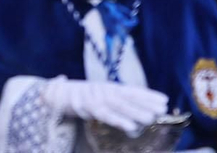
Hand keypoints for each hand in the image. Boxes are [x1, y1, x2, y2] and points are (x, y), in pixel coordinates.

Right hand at [42, 78, 170, 135]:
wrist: (52, 93)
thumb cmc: (77, 96)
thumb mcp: (97, 96)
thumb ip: (113, 101)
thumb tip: (136, 112)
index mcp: (106, 87)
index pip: (131, 90)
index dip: (147, 94)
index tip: (164, 100)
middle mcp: (102, 89)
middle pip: (127, 97)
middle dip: (146, 102)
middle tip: (163, 109)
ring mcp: (94, 97)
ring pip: (118, 105)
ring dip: (136, 111)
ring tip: (152, 118)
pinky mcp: (85, 107)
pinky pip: (105, 115)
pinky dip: (119, 121)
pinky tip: (132, 128)